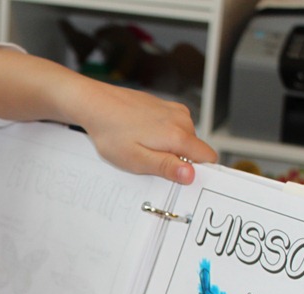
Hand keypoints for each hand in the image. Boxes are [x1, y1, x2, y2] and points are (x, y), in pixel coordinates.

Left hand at [0, 48, 214, 185]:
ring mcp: (173, 110)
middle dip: (179, 160)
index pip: (209, 158)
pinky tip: (141, 136)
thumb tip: (191, 175)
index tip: (182, 179)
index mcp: (179, 135)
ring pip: (184, 138)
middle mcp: (181, 119)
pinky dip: (162, 135)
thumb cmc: (111, 133)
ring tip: (142, 148)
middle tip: (151, 165)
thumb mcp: (137, 160)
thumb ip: (166, 167)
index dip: (199, 171)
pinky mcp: (164, 105)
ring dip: (169, 148)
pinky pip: (173, 126)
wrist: (94, 103)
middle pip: (195, 149)